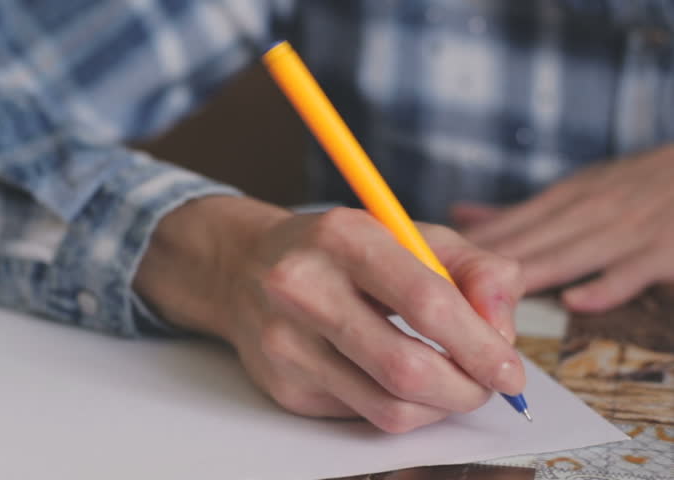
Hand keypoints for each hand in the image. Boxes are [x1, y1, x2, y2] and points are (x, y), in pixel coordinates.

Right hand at [135, 196, 524, 432]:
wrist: (245, 267)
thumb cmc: (342, 251)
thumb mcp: (411, 235)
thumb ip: (475, 270)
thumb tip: (503, 331)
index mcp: (344, 237)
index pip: (426, 302)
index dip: (481, 345)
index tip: (511, 370)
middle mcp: (304, 288)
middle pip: (406, 369)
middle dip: (466, 389)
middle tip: (488, 387)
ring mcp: (286, 343)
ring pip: (388, 408)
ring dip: (439, 408)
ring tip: (451, 384)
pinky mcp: (282, 386)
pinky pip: (363, 417)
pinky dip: (400, 408)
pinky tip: (398, 381)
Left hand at [456, 145, 673, 312]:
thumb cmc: (636, 184)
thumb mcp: (577, 187)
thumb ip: (519, 210)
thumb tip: (461, 215)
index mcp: (566, 199)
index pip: (508, 226)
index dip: (470, 248)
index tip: (432, 266)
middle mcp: (589, 212)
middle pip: (530, 244)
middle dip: (487, 270)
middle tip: (447, 294)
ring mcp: (626, 231)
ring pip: (569, 257)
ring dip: (531, 279)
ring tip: (491, 304)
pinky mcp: (664, 252)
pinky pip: (631, 272)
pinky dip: (605, 286)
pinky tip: (575, 302)